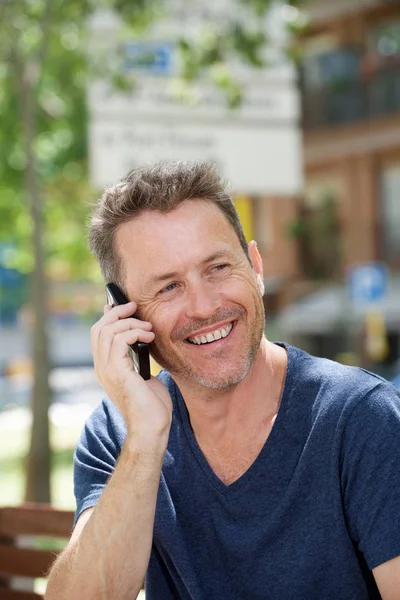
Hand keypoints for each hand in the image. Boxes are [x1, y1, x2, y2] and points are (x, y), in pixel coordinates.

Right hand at [91, 302, 171, 444]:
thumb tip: (145, 344)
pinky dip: (135, 332)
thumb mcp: (145, 377)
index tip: (124, 307)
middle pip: (98, 328)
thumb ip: (140, 360)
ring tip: (148, 327)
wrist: (151, 428)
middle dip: (116, 312)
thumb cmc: (152, 407)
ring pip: (107, 330)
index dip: (108, 317)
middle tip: (134, 307)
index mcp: (106, 369)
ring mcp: (107, 370)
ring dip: (130, 322)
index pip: (98, 335)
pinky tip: (149, 336)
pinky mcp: (117, 372)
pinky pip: (119, 339)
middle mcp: (102, 368)